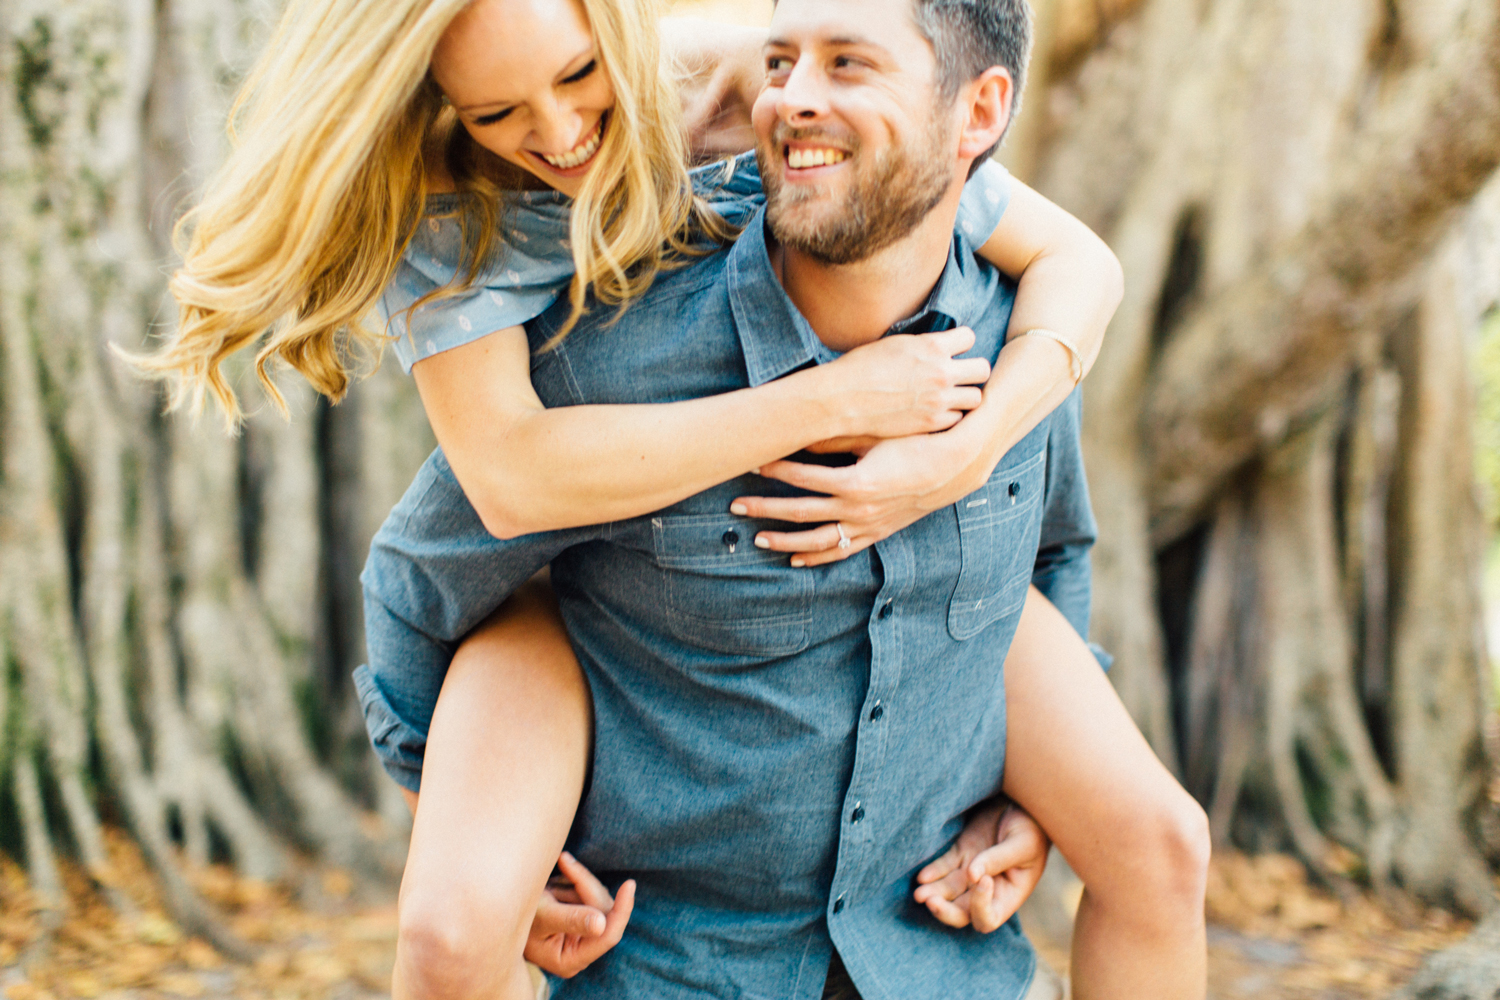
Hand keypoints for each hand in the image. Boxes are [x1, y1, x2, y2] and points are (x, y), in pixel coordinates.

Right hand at [523, 852, 635, 978]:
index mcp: (570, 959)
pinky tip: (555, 879)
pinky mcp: (580, 916)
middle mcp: (579, 950)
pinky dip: (575, 880)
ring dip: (576, 882)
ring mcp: (581, 933)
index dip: (622, 910)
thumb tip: (601, 925)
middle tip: (564, 861)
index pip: (608, 936)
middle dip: (584, 885)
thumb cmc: (514, 915)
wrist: (499, 907)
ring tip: (551, 878)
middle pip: (603, 912)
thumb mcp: (542, 915)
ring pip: (597, 898)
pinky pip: (588, 892)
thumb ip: (571, 919)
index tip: (630, 884)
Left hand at [730, 418, 994, 566]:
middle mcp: (858, 509)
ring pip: (817, 540)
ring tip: (757, 538)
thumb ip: (837, 437)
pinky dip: (817, 558)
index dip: (774, 469)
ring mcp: (866, 525)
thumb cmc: (915, 443)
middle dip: (764, 508)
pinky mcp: (875, 533)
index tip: (751, 462)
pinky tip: (795, 559)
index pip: (803, 476)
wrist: (955, 466)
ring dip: (785, 540)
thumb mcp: (876, 435)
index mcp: (855, 481)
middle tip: (734, 505)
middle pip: (800, 512)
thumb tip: (800, 432)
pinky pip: (841, 551)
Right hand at [807, 328, 991, 441]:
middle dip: (972, 372)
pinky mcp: (931, 423)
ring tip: (949, 398)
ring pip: (976, 398)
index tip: (953, 351)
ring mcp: (939, 400)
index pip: (970, 337)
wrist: (841, 399)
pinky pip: (957, 419)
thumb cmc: (860, 368)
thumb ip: (924, 346)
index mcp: (931, 346)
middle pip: (982, 369)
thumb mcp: (895, 344)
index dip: (961, 344)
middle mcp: (941, 372)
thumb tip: (938, 347)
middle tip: (959, 377)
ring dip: (965, 397)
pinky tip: (935, 414)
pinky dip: (950, 417)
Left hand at [912, 799, 1050, 932]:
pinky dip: (931, 873)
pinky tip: (921, 876)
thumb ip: (997, 860)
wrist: (1024, 803)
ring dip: (932, 894)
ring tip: (918, 893)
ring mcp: (971, 871)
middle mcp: (988, 889)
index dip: (980, 907)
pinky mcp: (961, 853)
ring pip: (947, 892)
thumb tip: (972, 876)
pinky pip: (942, 868)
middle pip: (962, 912)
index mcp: (1009, 894)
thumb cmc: (1032, 826)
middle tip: (930, 901)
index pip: (989, 917)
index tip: (983, 880)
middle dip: (945, 911)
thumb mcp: (1022, 844)